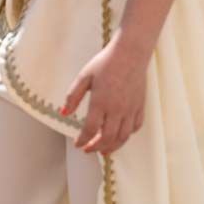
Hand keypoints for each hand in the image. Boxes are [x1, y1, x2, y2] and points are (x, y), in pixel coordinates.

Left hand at [63, 35, 147, 155]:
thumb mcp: (84, 77)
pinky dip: (127, 135)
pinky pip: (135, 127)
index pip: (89, 129)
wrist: (130, 53)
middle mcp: (117, 109)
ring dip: (112, 147)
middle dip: (96, 147)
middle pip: (107, 138)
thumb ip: (73, 96)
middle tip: (88, 150)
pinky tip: (119, 136)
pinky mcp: (140, 106)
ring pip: (123, 137)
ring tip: (103, 150)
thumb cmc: (106, 63)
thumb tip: (63, 113)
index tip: (78, 144)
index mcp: (101, 102)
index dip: (82, 140)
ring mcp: (131, 109)